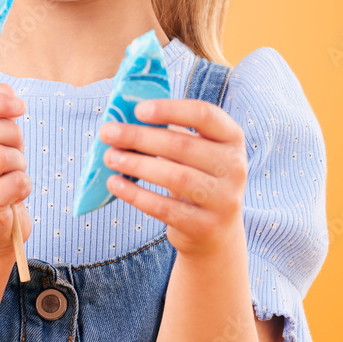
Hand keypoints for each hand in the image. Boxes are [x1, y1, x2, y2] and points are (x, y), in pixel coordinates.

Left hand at [98, 98, 246, 258]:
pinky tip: (115, 184)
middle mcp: (235, 167)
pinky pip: (164, 208)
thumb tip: (124, 118)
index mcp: (232, 138)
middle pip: (182, 145)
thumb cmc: (196, 177)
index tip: (138, 110)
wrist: (216, 231)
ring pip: (174, 177)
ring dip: (136, 164)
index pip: (204, 114)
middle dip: (139, 137)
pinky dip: (136, 194)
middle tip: (107, 133)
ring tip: (110, 157)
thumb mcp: (195, 151)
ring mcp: (224, 199)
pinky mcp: (205, 226)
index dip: (170, 109)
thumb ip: (170, 132)